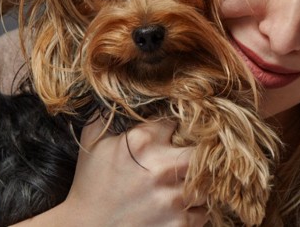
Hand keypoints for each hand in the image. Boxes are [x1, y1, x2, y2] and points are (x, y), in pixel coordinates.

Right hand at [14, 118, 206, 226]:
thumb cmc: (89, 185)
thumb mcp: (93, 142)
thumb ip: (109, 112)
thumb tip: (120, 86)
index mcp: (142, 142)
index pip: (178, 121)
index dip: (178, 126)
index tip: (175, 132)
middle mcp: (162, 168)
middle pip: (206, 149)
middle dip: (202, 151)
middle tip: (193, 155)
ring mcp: (173, 199)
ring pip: (209, 182)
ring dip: (201, 182)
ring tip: (186, 182)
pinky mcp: (178, 225)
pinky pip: (204, 212)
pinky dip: (196, 209)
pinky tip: (180, 205)